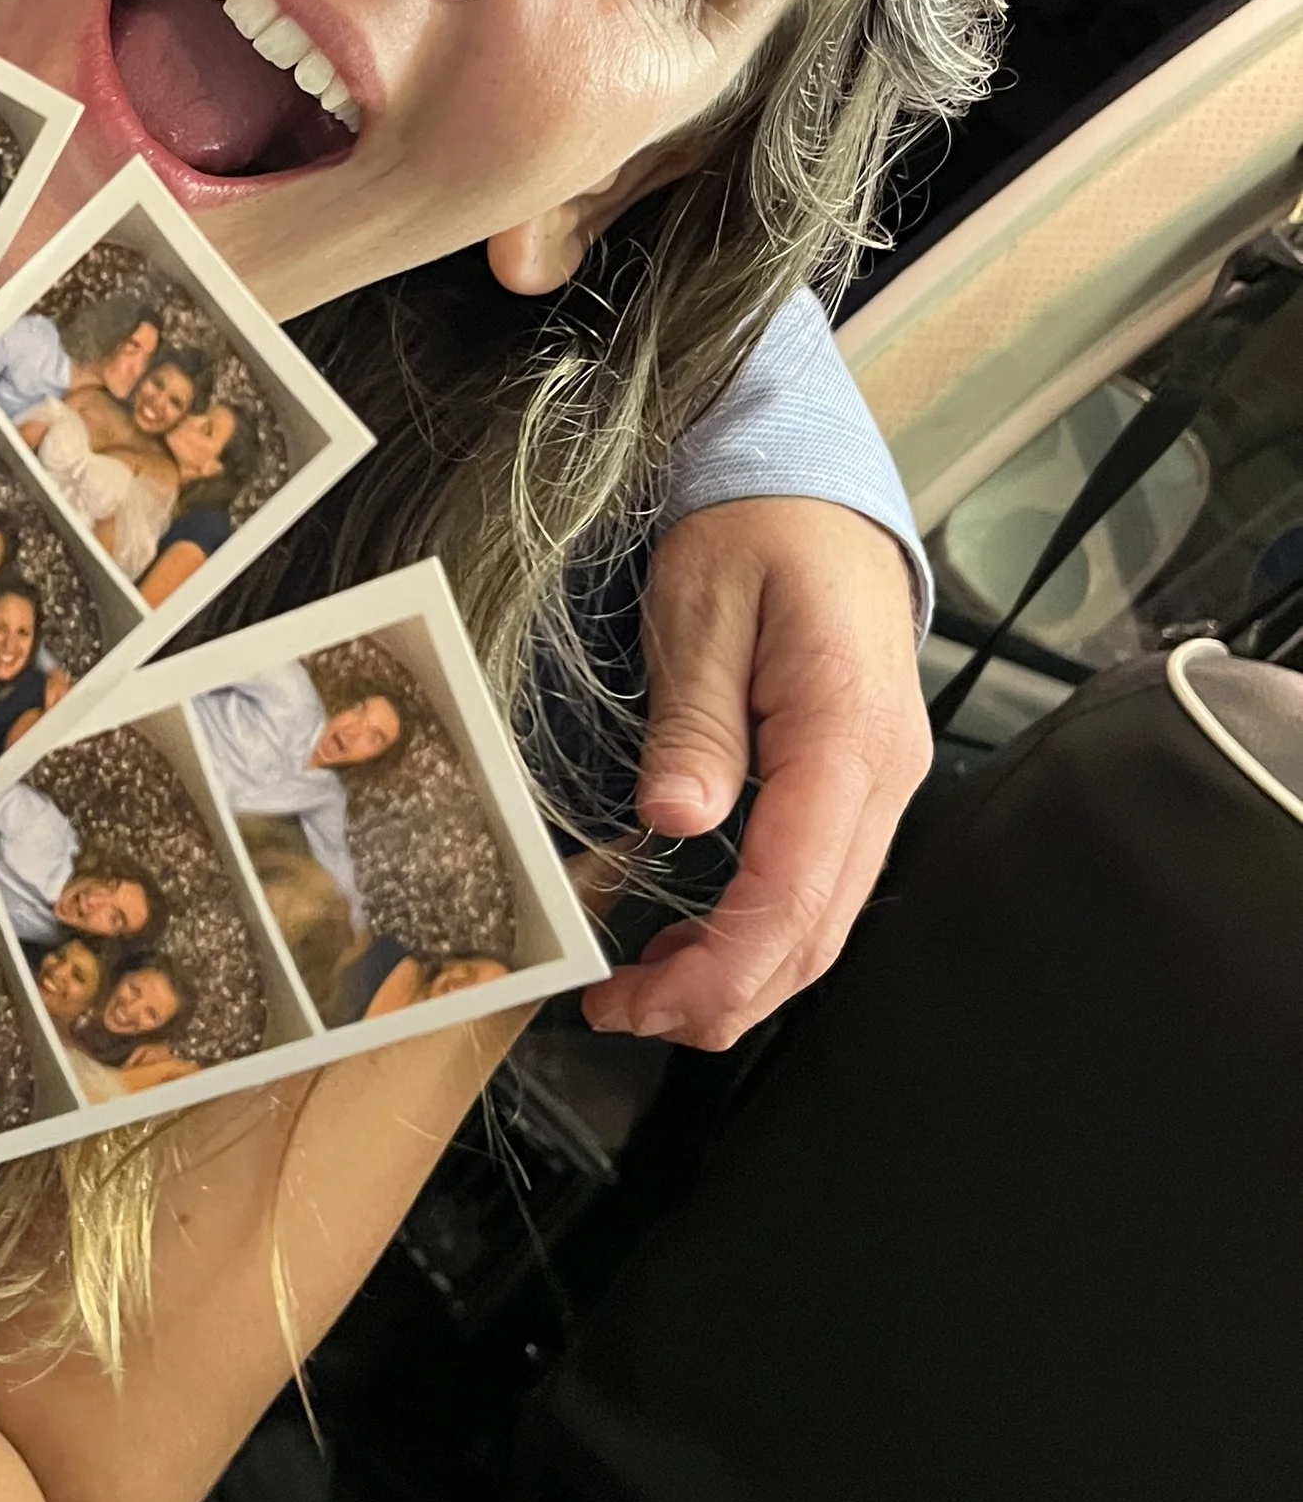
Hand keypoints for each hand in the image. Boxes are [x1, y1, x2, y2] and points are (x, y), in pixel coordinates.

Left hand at [583, 498, 929, 1050]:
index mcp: (848, 732)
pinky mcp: (855, 784)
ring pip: (822, 922)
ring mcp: (878, 784)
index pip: (796, 890)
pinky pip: (816, 884)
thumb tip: (676, 819)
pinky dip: (756, 934)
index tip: (642, 1002)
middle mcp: (884, 774)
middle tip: (618, 1014)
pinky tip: (689, 944)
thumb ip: (695, 716)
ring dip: (738, 977)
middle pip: (817, 931)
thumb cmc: (756, 528)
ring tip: (641, 997)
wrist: (813, 487)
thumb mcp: (703, 602)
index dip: (722, 967)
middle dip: (721, 997)